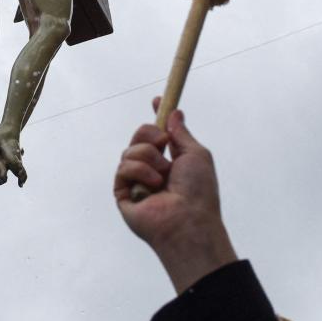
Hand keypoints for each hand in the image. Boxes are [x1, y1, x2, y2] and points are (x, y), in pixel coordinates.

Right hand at [114, 105, 236, 293]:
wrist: (188, 220)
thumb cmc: (199, 191)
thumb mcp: (195, 154)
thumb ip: (181, 133)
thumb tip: (175, 112)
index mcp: (171, 163)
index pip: (157, 136)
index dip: (156, 118)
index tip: (157, 100)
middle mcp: (152, 172)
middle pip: (138, 137)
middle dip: (148, 134)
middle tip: (162, 141)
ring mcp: (137, 183)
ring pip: (129, 151)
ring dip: (148, 157)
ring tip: (162, 176)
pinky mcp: (123, 195)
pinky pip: (122, 168)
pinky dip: (139, 172)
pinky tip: (153, 185)